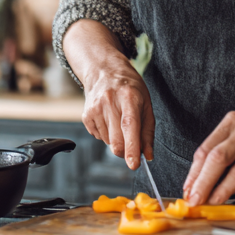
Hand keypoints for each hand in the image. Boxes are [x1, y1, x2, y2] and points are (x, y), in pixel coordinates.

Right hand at [64, 18, 155, 169]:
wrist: (103, 70)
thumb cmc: (129, 87)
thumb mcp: (146, 103)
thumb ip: (148, 131)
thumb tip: (148, 155)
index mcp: (128, 97)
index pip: (130, 126)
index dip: (132, 148)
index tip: (134, 164)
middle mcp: (109, 102)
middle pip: (116, 141)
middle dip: (126, 151)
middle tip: (133, 146)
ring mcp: (95, 109)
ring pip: (108, 142)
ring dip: (117, 140)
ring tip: (119, 120)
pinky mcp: (86, 115)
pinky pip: (99, 137)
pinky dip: (107, 134)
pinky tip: (109, 119)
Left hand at [182, 110, 234, 204]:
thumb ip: (219, 151)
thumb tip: (197, 182)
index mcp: (232, 121)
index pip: (206, 149)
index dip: (194, 172)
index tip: (187, 190)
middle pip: (218, 159)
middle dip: (203, 183)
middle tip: (195, 201)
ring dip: (222, 191)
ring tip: (213, 202)